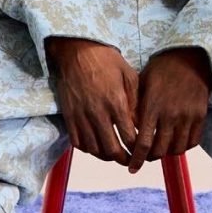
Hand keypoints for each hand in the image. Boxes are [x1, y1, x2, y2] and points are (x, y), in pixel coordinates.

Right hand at [45, 37, 139, 163]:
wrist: (76, 50)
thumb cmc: (105, 59)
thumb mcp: (128, 74)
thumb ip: (135, 100)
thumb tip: (139, 123)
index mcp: (116, 102)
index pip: (129, 137)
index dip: (137, 149)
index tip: (142, 152)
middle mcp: (98, 113)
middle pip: (111, 149)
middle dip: (123, 159)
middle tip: (130, 161)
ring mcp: (81, 116)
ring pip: (94, 149)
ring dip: (106, 156)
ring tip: (114, 155)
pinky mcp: (69, 116)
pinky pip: (78, 142)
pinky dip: (88, 149)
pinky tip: (96, 146)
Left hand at [125, 46, 211, 173]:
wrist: (188, 57)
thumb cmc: (160, 70)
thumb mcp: (141, 85)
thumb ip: (134, 108)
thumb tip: (126, 130)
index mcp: (152, 107)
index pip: (143, 143)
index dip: (137, 160)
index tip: (132, 168)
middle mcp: (170, 115)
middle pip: (160, 151)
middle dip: (150, 158)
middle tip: (146, 157)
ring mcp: (187, 116)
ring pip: (177, 149)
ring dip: (167, 153)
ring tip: (161, 150)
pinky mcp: (200, 116)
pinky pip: (193, 142)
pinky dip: (184, 146)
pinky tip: (176, 142)